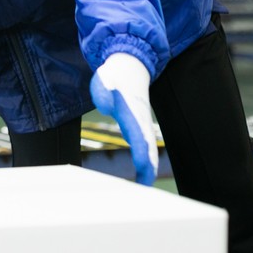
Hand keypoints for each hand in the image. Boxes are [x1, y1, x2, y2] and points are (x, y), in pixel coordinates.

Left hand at [90, 52, 156, 185]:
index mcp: (132, 113)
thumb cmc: (114, 75)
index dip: (140, 154)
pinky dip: (146, 159)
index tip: (142, 169)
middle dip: (148, 167)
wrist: (129, 66)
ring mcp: (142, 123)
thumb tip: (106, 106)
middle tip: (145, 186)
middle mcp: (141, 121)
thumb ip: (104, 93)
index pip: (138, 137)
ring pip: (149, 148)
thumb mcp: (104, 80)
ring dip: (148, 167)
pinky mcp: (139, 124)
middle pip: (148, 148)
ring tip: (145, 185)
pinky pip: (145, 146)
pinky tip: (143, 172)